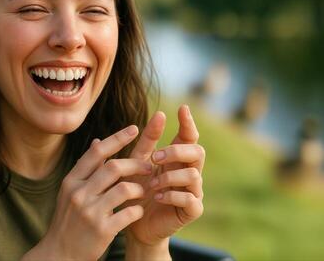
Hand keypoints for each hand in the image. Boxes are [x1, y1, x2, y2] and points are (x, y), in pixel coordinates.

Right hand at [23, 126, 150, 260]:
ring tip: (143, 192)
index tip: (135, 128)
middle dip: (136, 164)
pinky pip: (129, 213)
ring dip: (139, 188)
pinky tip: (137, 211)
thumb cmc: (68, 220)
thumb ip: (86, 168)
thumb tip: (98, 141)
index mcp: (72, 181)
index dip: (118, 138)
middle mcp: (79, 193)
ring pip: (124, 188)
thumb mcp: (71, 191)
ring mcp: (90, 212)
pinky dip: (137, 210)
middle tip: (149, 166)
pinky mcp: (102, 230)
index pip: (97, 152)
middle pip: (113, 167)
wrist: (59, 254)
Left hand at [125, 105, 204, 247]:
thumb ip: (146, 141)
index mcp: (177, 158)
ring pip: (193, 174)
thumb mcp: (138, 162)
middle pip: (197, 151)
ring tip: (152, 184)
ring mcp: (193, 190)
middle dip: (176, 151)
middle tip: (155, 157)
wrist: (134, 221)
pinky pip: (191, 198)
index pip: (189, 136)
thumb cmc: (137, 188)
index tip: (182, 108)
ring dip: (170, 176)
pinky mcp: (192, 210)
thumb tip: (153, 116)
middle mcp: (189, 171)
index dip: (188, 123)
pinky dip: (172, 195)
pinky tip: (157, 196)